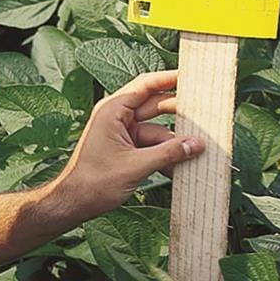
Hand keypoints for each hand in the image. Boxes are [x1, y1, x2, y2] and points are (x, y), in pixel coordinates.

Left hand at [49, 70, 204, 225]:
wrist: (73, 204)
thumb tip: (196, 145)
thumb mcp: (135, 167)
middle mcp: (117, 117)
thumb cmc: (93, 182)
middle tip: (207, 114)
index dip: (170, 78)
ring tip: (199, 150)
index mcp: (113, 110)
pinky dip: (165, 155)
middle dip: (180, 113)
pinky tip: (182, 166)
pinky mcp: (126, 149)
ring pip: (157, 130)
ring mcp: (122, 133)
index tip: (192, 76)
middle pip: (156, 106)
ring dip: (175, 142)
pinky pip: (152, 146)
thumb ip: (168, 154)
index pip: (146, 85)